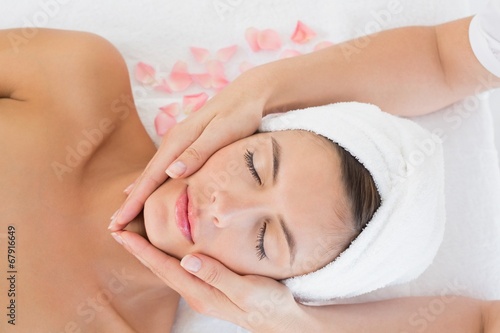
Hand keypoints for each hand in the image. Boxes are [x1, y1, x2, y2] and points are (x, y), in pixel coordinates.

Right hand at [108, 68, 271, 230]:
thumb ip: (198, 152)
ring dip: (138, 193)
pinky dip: (151, 182)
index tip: (117, 223)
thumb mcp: (223, 132)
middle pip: (146, 176)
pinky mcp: (189, 143)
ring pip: (154, 172)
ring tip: (126, 213)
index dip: (133, 202)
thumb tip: (171, 173)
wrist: (252, 92)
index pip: (150, 177)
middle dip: (130, 202)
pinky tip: (145, 188)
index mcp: (179, 140)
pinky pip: (164, 167)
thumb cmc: (241, 113)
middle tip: (114, 226)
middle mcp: (175, 141)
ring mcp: (180, 141)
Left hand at [112, 230, 310, 332]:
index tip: (122, 234)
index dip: (142, 250)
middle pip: (159, 268)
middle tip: (117, 230)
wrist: (281, 321)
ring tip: (134, 237)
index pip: (164, 267)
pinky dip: (165, 256)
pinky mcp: (209, 287)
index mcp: (201, 291)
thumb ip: (217, 274)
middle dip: (137, 250)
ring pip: (167, 269)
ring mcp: (201, 291)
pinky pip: (178, 270)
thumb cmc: (268, 303)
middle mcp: (196, 293)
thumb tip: (188, 258)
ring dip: (148, 253)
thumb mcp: (246, 289)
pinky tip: (165, 249)